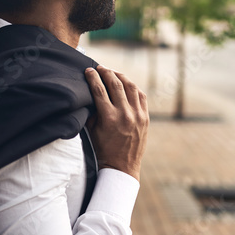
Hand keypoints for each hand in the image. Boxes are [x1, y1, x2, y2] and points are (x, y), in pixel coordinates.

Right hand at [84, 65, 148, 180]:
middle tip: (100, 67)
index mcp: (109, 118)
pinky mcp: (146, 118)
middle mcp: (125, 114)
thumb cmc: (103, 149)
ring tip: (112, 72)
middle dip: (106, 72)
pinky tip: (126, 83)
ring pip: (130, 87)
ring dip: (120, 77)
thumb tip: (90, 92)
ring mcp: (138, 115)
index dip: (93, 77)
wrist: (122, 167)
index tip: (88, 70)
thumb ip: (92, 111)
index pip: (99, 90)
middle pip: (115, 84)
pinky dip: (133, 87)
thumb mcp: (92, 131)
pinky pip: (141, 96)